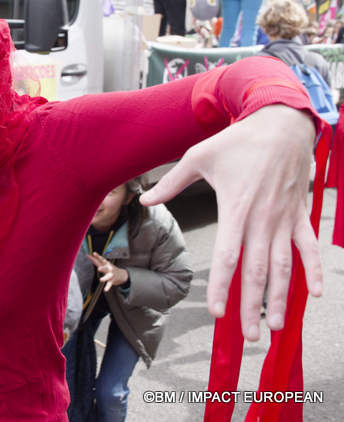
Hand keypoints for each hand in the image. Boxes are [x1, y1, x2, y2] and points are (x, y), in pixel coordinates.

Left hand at [87, 252, 128, 291]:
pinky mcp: (112, 281)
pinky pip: (109, 284)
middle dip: (102, 268)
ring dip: (104, 278)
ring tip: (101, 280)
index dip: (98, 256)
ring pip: (108, 277)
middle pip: (105, 268)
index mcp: (106, 264)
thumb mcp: (103, 264)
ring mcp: (111, 275)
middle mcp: (109, 269)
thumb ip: (95, 260)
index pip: (101, 259)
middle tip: (99, 268)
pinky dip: (107, 287)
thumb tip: (87, 255)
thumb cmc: (109, 268)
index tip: (94, 253)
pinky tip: (105, 290)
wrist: (121, 275)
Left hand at [140, 105, 320, 341]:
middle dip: (252, 305)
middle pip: (257, 270)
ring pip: (283, 266)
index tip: (216, 312)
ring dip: (280, 297)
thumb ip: (171, 183)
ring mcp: (285, 219)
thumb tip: (144, 200)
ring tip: (276, 325)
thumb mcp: (198, 157)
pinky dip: (313, 270)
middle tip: (250, 335)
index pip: (227, 256)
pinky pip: (309, 247)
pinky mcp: (300, 214)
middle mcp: (262, 219)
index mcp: (236, 209)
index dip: (222, 285)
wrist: (282, 124)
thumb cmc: (237, 141)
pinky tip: (315, 294)